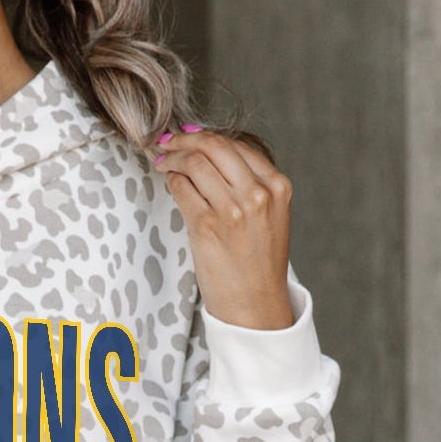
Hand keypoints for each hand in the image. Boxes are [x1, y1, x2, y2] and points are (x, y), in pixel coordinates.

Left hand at [151, 126, 294, 329]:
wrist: (255, 305)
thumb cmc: (257, 261)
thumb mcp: (269, 214)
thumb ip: (248, 182)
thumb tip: (206, 147)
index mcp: (277, 186)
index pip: (236, 145)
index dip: (206, 136)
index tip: (187, 136)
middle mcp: (258, 194)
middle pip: (214, 146)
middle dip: (184, 139)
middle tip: (166, 141)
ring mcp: (233, 209)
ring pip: (194, 162)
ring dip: (172, 157)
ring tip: (163, 162)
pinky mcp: (207, 225)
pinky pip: (181, 187)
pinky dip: (171, 179)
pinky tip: (169, 182)